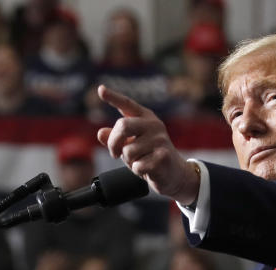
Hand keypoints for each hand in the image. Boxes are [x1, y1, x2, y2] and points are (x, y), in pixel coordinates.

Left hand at [96, 85, 200, 204]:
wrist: (174, 172)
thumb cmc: (148, 155)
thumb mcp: (130, 144)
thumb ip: (115, 138)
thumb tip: (100, 133)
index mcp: (145, 117)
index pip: (127, 104)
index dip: (113, 97)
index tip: (101, 90)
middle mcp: (154, 124)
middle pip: (123, 126)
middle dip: (114, 143)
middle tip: (115, 153)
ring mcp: (160, 140)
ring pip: (128, 151)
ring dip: (128, 161)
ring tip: (140, 161)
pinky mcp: (162, 157)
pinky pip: (137, 166)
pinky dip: (137, 171)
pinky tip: (147, 169)